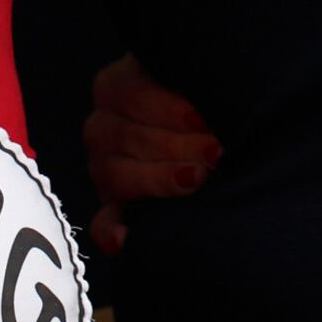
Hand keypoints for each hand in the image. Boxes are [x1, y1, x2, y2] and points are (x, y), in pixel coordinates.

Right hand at [81, 52, 220, 255]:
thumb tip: (208, 86)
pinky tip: (123, 240)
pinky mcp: (114, 205)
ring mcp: (104, 167)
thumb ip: (200, 81)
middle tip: (216, 151)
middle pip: (123, 135)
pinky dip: (111, 231)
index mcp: (118, 85)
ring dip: (157, 179)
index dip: (166, 108)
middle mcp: (104, 124)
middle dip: (175, 145)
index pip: (128, 93)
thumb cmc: (211, 99)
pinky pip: (102, 222)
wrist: (219, 132)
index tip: (202, 119)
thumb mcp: (200, 81)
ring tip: (198, 178)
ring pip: (112, 174)